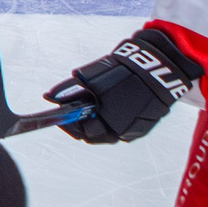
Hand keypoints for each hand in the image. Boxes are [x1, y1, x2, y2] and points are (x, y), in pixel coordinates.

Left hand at [46, 26, 201, 143]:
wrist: (157, 71)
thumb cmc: (125, 74)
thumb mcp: (93, 78)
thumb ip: (71, 89)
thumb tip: (50, 96)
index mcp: (108, 122)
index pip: (81, 132)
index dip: (68, 123)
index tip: (61, 116)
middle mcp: (121, 132)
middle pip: (94, 135)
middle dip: (82, 123)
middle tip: (75, 111)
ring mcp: (133, 131)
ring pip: (107, 133)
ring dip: (97, 123)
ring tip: (92, 108)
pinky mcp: (142, 128)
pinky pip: (121, 129)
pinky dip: (112, 121)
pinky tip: (109, 108)